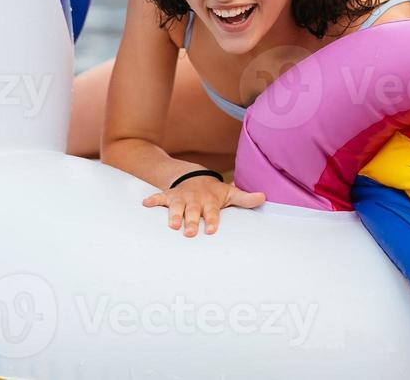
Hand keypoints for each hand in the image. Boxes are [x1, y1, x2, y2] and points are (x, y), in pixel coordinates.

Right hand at [143, 177, 266, 236]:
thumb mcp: (230, 194)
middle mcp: (195, 199)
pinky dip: (152, 199)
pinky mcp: (169, 195)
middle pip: (193, 211)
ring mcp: (181, 197)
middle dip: (191, 221)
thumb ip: (245, 199)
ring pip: (176, 206)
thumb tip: (264, 197)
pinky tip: (145, 204)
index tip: (211, 230)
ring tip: (172, 225)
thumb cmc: (214, 193)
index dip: (212, 220)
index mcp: (210, 201)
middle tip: (189, 232)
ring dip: (174, 214)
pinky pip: (159, 197)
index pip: (212, 212)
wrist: (196, 177)